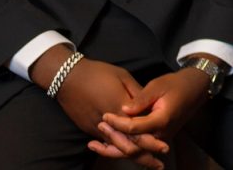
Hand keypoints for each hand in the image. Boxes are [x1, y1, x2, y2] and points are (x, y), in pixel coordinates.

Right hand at [30, 47, 165, 168]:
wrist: (68, 78)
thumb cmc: (98, 73)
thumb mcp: (123, 78)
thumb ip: (137, 95)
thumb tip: (149, 108)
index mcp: (119, 108)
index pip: (138, 131)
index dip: (151, 141)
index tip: (164, 148)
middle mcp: (108, 123)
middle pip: (127, 145)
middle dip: (143, 157)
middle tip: (159, 165)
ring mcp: (96, 127)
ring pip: (116, 147)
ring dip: (131, 156)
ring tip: (146, 164)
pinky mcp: (88, 128)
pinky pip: (105, 143)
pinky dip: (116, 150)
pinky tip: (124, 154)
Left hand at [100, 67, 211, 154]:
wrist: (195, 88)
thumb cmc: (176, 84)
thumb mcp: (159, 85)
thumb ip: (141, 99)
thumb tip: (123, 109)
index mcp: (162, 120)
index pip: (135, 128)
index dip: (118, 123)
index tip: (105, 115)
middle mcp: (161, 134)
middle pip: (133, 146)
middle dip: (113, 138)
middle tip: (99, 126)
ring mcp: (160, 138)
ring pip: (134, 151)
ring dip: (114, 149)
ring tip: (94, 145)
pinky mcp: (158, 138)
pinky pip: (139, 148)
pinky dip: (122, 148)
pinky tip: (106, 146)